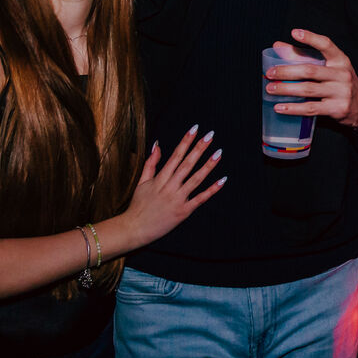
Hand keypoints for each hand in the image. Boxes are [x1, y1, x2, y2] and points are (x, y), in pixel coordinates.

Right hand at [119, 126, 224, 247]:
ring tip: (219, 153)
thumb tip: (157, 145)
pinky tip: (222, 180)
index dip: (185, 141)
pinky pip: (200, 198)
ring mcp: (177, 199)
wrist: (134, 228)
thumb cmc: (138, 205)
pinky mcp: (183, 211)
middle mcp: (169, 187)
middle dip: (199, 148)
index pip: (175, 155)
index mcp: (160, 178)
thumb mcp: (142, 182)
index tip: (194, 129)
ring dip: (208, 165)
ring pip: (195, 179)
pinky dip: (212, 190)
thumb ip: (151, 163)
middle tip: (210, 135)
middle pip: (187, 164)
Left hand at [267, 29, 357, 127]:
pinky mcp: (337, 109)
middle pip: (310, 70)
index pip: (326, 45)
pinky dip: (294, 108)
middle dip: (287, 71)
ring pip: (308, 89)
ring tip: (270, 89)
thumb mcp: (330, 68)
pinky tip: (280, 107)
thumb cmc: (340, 84)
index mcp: (340, 61)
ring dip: (286, 89)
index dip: (311, 38)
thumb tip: (277, 46)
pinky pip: (311, 108)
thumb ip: (304, 57)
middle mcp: (342, 74)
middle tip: (270, 73)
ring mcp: (341, 92)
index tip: (294, 33)